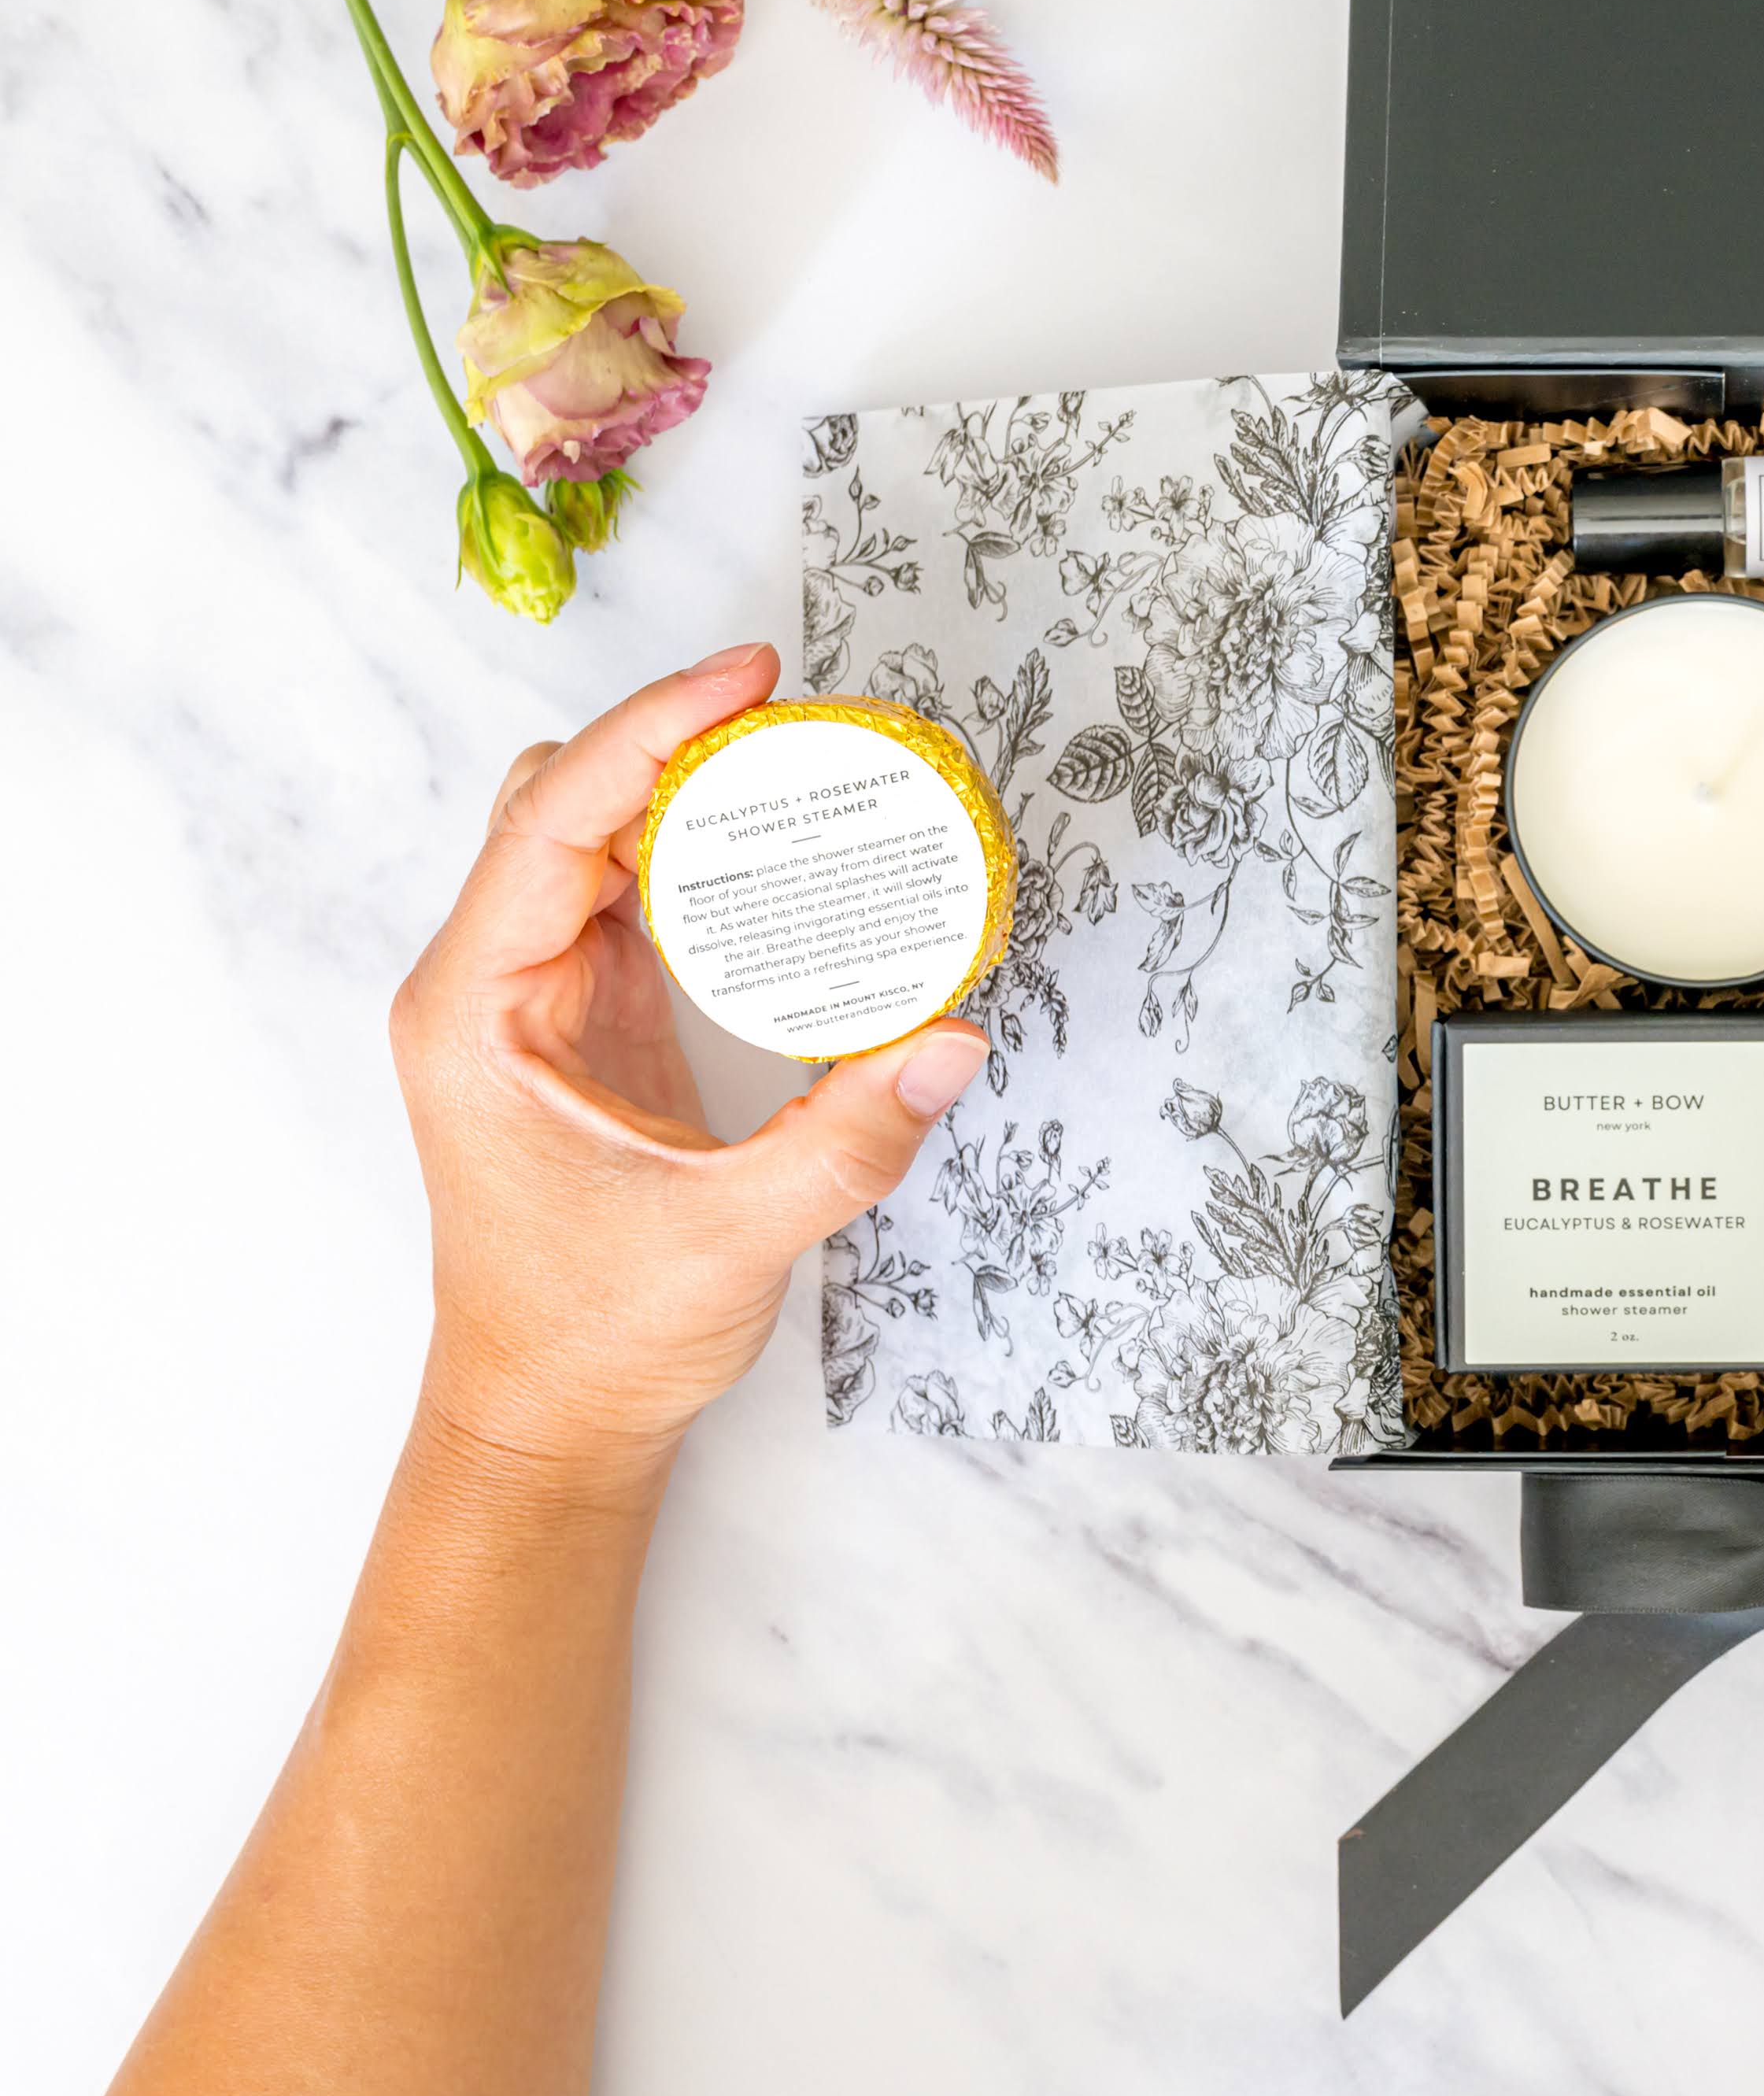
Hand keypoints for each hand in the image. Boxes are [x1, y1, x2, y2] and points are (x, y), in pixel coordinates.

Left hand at [389, 642, 987, 1483]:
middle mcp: (489, 984)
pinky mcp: (589, 1019)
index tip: (750, 677)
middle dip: (674, 738)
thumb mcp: (731, 1241)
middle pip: (566, 802)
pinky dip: (706, 853)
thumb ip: (846, 1141)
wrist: (549, 1418)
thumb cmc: (593, 1335)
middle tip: (798, 711)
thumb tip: (954, 1039)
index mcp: (477, 1011)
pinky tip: (789, 845)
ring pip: (597, 836)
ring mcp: (537, 997)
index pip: (554, 822)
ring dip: (691, 788)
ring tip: (805, 758)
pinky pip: (637, 894)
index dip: (650, 730)